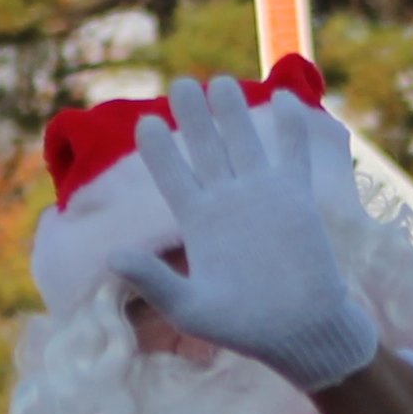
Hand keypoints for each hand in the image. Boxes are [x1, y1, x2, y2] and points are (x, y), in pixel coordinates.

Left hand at [106, 75, 381, 391]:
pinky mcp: (295, 199)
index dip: (159, 149)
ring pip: (244, 142)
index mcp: (196, 222)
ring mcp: (261, 196)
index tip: (146, 122)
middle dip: (193, 116)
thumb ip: (153, 280)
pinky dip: (289, 128)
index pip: (172, 175)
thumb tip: (113, 257)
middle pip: (205, 148)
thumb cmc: (242, 326)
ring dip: (234, 112)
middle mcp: (226, 202)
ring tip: (220, 81)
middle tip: (181, 83)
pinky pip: (291, 154)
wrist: (299, 331)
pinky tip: (283, 99)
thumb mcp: (189, 308)